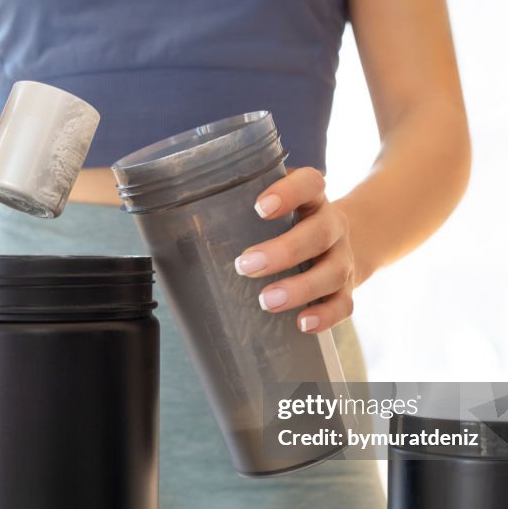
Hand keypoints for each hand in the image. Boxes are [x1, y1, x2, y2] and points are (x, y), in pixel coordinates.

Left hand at [234, 168, 353, 332]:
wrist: (343, 242)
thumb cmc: (286, 225)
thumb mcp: (268, 209)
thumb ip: (230, 211)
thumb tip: (160, 237)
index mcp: (311, 198)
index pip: (310, 183)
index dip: (289, 192)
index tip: (259, 207)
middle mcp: (332, 224)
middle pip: (319, 232)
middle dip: (284, 251)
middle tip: (245, 266)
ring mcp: (342, 257)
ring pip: (332, 271)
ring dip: (300, 288)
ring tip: (267, 302)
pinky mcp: (347, 288)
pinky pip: (344, 304)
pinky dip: (325, 316)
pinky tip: (302, 324)